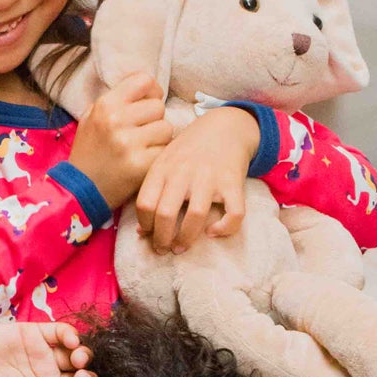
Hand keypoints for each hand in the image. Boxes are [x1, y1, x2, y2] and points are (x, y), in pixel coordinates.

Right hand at [67, 71, 173, 209]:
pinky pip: (165, 150)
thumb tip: (147, 85)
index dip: (151, 91)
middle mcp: (116, 120)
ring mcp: (128, 144)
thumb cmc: (89, 153)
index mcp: (104, 105)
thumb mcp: (92, 118)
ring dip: (158, 139)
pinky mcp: (140, 165)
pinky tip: (143, 163)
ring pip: (166, 128)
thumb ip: (117, 99)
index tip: (147, 103)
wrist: (78, 192)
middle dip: (153, 120)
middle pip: (158, 106)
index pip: (144, 80)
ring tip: (141, 149)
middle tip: (140, 134)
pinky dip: (157, 157)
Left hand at [135, 106, 259, 252]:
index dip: (144, 225)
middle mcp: (184, 173)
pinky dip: (225, 228)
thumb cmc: (187, 152)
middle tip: (163, 249)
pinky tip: (214, 232)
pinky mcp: (233, 182)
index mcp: (162, 168)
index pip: (144, 204)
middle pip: (166, 214)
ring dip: (186, 239)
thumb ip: (151, 193)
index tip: (148, 234)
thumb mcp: (163, 164)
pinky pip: (234, 213)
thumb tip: (141, 233)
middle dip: (161, 239)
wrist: (224, 127)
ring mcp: (210, 177)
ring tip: (181, 248)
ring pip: (195, 217)